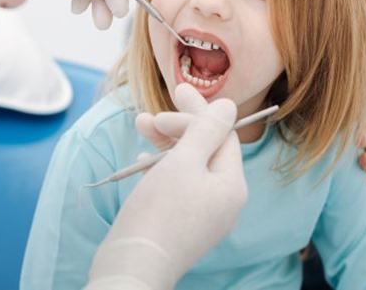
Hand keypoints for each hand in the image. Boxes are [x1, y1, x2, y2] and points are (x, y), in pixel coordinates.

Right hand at [89, 84, 246, 289]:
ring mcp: (204, 213)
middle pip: (205, 148)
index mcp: (232, 184)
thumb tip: (228, 105)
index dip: (197, 115)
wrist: (134, 268)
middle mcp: (223, 200)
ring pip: (188, 165)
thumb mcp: (184, 161)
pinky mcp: (184, 222)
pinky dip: (162, 167)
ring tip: (140, 126)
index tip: (173, 96)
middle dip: (177, 127)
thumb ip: (206, 129)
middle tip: (150, 115)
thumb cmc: (159, 211)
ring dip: (165, 143)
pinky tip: (143, 160)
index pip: (222, 135)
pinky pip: (178, 184)